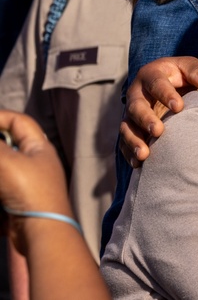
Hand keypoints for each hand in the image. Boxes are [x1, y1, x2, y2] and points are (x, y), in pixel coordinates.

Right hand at [0, 111, 72, 253]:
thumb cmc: (30, 191)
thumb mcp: (7, 161)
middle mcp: (34, 161)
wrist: (41, 230)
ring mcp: (25, 180)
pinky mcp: (16, 198)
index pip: (18, 122)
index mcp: (39, 147)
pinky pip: (1, 182)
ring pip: (3, 163)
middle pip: (7, 142)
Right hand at [120, 57, 197, 165]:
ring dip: (134, 140)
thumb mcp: (189, 67)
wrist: (169, 83)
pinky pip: (125, 141)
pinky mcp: (130, 128)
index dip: (166, 95)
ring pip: (127, 126)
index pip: (156, 83)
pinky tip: (139, 164)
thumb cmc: (182, 74)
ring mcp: (131, 113)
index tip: (179, 107)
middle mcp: (136, 93)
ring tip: (144, 154)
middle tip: (158, 131)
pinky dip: (130, 152)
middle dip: (145, 119)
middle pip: (136, 106)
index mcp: (151, 74)